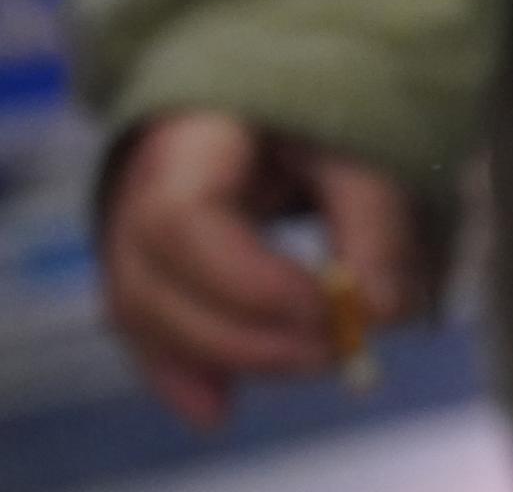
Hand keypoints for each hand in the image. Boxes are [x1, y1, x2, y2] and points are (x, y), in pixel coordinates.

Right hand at [100, 111, 420, 427]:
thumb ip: (375, 224)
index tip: (325, 306)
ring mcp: (125, 233)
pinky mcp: (144, 272)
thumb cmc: (313, 118)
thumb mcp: (357, 149)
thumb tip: (382, 312)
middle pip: (152, 281)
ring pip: (144, 315)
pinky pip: (146, 330)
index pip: (181, 220)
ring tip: (317, 362)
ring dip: (225, 358)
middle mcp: (135, 188)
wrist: (272, 107)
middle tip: (338, 349)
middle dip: (244, 334)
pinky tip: (220, 409)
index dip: (247, 279)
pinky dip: (182, 372)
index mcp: (187, 138)